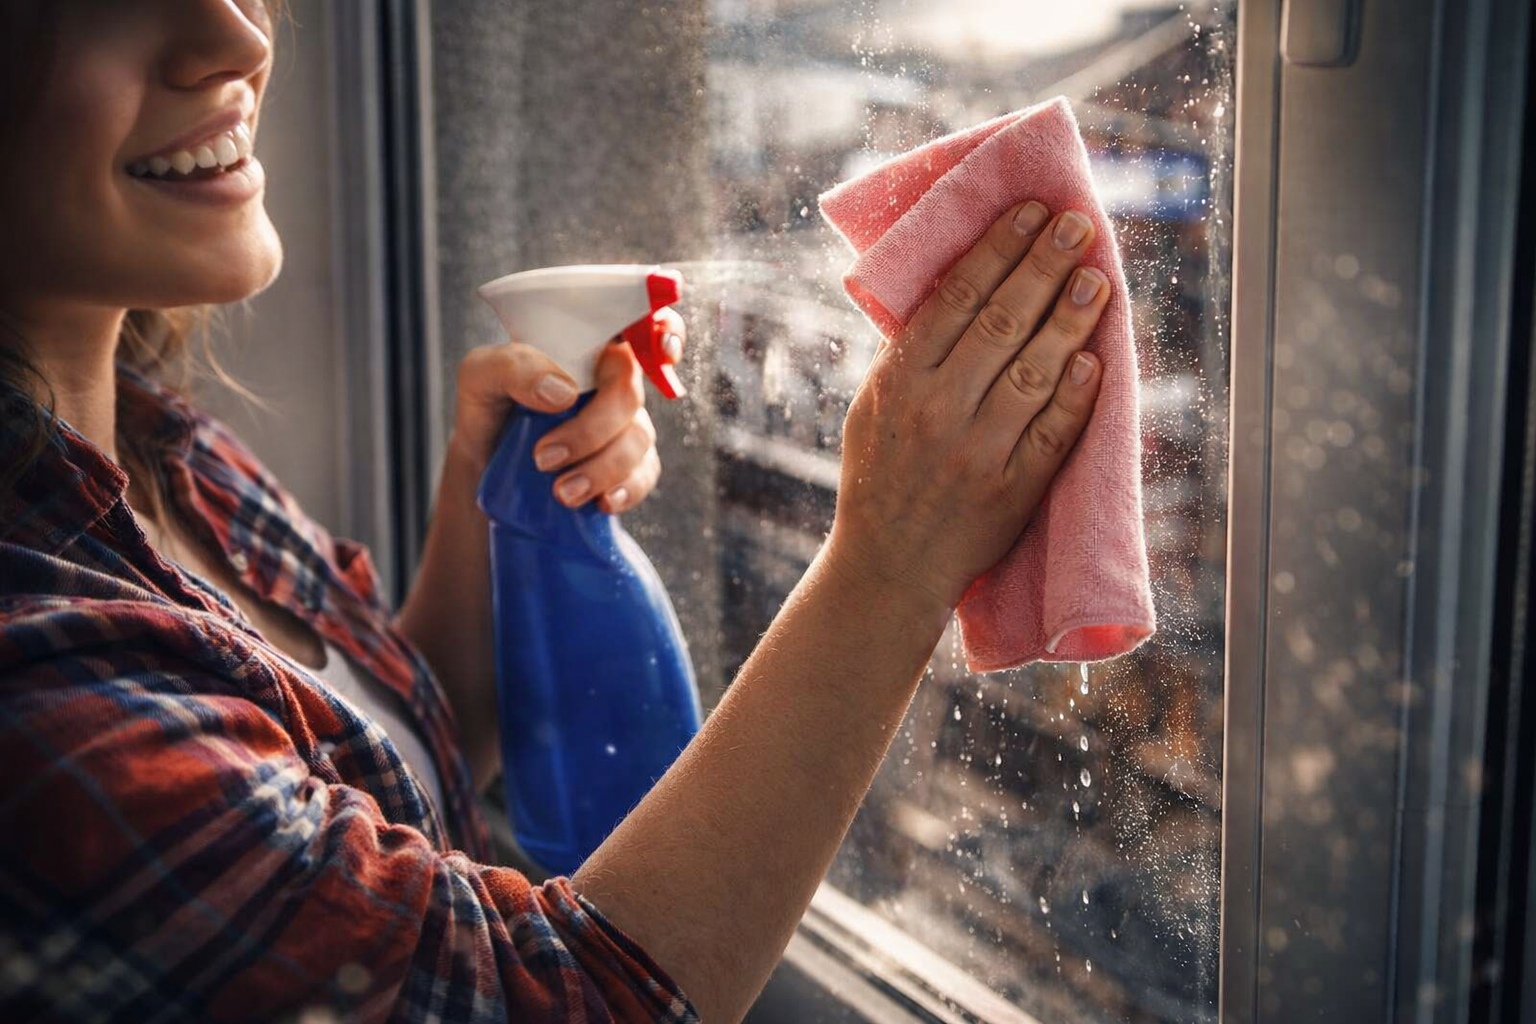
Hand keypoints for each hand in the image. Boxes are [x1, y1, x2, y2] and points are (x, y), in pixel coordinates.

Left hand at [448, 309, 683, 513]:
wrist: (486, 464)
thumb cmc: (489, 406)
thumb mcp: (480, 375)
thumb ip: (514, 367)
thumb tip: (564, 391)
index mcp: (587, 345)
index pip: (640, 322)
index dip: (665, 332)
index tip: (662, 353)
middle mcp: (612, 380)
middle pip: (630, 394)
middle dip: (593, 430)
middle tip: (544, 457)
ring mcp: (624, 423)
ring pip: (637, 439)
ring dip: (601, 469)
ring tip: (561, 493)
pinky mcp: (627, 465)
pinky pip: (643, 476)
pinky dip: (626, 491)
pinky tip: (600, 503)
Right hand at [827, 201, 1107, 614]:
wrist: (888, 567)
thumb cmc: (883, 475)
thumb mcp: (873, 407)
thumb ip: (911, 354)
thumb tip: (960, 282)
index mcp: (898, 382)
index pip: (956, 298)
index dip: (997, 249)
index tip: (1030, 211)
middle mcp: (936, 411)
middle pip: (1000, 322)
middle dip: (1042, 265)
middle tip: (1075, 225)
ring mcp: (976, 453)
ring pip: (1034, 371)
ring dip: (1070, 320)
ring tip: (1097, 278)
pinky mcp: (1011, 491)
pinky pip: (1052, 433)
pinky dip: (1076, 394)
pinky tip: (1096, 358)